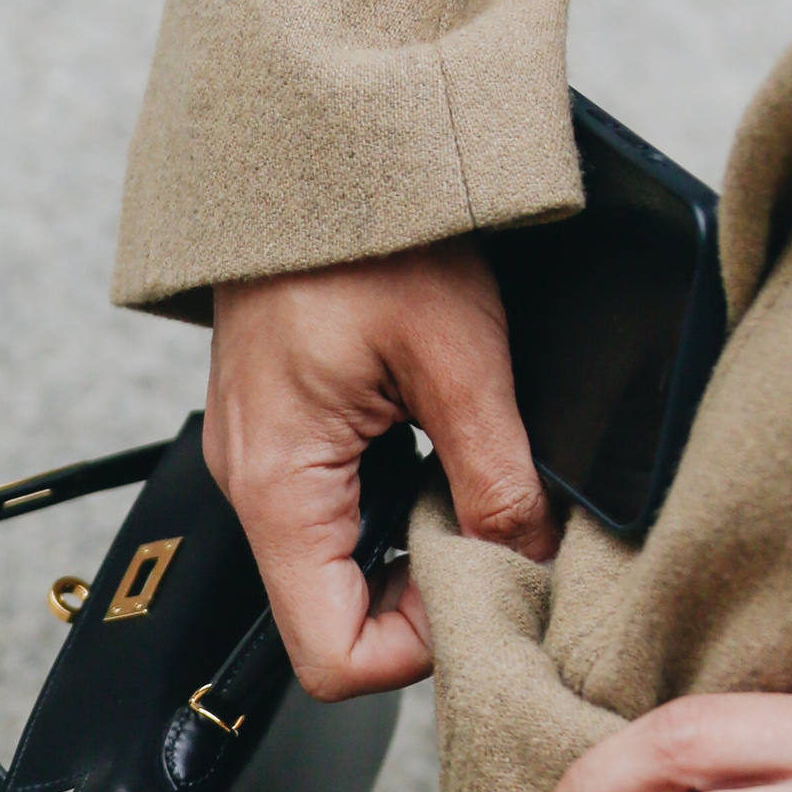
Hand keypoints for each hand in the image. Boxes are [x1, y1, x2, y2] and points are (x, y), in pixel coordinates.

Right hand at [206, 245, 555, 697]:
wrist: (310, 134)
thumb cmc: (363, 223)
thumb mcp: (459, 358)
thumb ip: (498, 481)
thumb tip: (534, 563)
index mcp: (281, 487)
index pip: (330, 657)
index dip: (417, 649)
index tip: (484, 591)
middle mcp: (256, 487)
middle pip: (337, 617)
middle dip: (427, 595)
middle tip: (497, 533)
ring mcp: (266, 459)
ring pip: (344, 564)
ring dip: (417, 543)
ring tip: (471, 480)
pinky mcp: (285, 430)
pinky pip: (340, 507)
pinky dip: (399, 499)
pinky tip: (441, 448)